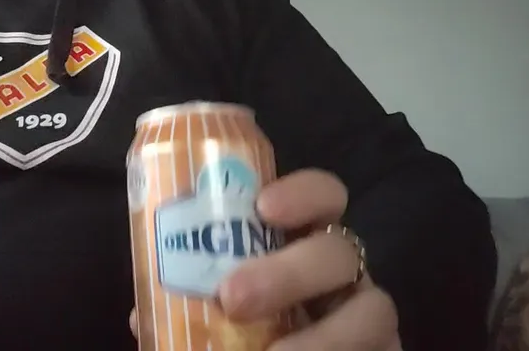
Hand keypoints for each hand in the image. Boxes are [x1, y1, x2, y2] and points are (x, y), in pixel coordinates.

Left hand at [129, 169, 401, 350]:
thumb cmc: (248, 331)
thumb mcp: (210, 315)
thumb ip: (186, 305)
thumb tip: (141, 316)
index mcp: (303, 248)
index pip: (324, 198)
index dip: (302, 193)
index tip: (262, 206)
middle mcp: (345, 277)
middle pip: (340, 250)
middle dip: (289, 271)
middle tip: (233, 297)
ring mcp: (371, 318)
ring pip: (375, 309)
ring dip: (320, 335)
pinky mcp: (387, 349)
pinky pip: (381, 348)